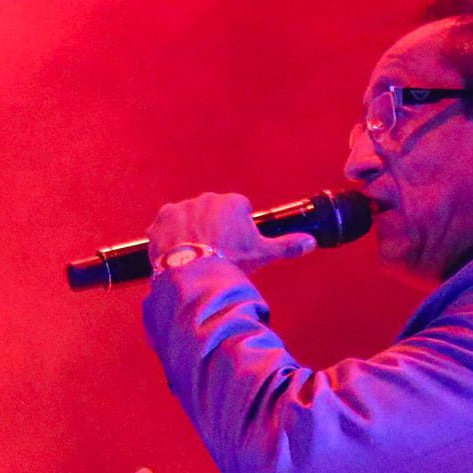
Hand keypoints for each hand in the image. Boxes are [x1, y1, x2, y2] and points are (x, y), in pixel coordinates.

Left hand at [146, 192, 316, 276]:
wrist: (194, 274)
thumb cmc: (230, 261)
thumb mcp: (261, 254)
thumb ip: (286, 245)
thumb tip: (311, 242)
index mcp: (231, 202)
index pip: (238, 210)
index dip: (237, 229)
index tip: (234, 246)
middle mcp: (206, 198)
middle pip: (212, 213)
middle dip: (213, 228)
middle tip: (214, 253)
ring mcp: (181, 207)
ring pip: (188, 219)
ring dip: (190, 232)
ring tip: (194, 256)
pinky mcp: (160, 220)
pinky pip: (165, 227)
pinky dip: (169, 239)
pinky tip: (176, 254)